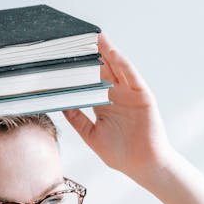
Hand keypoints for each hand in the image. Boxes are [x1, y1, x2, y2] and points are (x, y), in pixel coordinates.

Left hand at [63, 34, 176, 180]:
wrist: (140, 165)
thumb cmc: (118, 153)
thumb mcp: (90, 134)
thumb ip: (76, 118)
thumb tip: (60, 104)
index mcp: (103, 103)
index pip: (89, 81)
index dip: (80, 69)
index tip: (67, 56)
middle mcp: (116, 96)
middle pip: (103, 70)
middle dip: (93, 55)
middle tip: (80, 38)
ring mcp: (130, 95)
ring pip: (118, 69)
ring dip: (109, 53)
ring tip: (98, 38)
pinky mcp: (143, 97)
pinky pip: (133, 78)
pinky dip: (125, 66)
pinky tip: (115, 55)